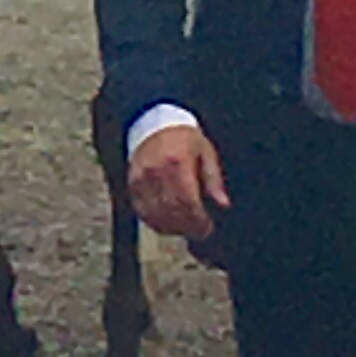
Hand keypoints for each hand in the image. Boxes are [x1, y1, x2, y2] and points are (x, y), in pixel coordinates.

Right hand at [127, 120, 225, 238]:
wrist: (154, 125)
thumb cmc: (183, 138)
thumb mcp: (206, 152)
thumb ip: (214, 179)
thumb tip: (222, 203)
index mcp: (178, 163)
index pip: (187, 202)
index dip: (198, 220)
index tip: (207, 227)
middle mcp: (157, 172)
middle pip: (172, 211)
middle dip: (187, 226)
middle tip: (199, 231)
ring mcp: (141, 179)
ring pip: (156, 214)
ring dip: (172, 226)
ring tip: (184, 228)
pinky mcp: (132, 184)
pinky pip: (142, 210)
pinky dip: (154, 221)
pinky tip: (166, 223)